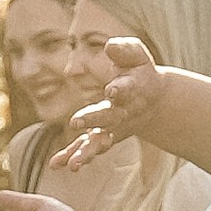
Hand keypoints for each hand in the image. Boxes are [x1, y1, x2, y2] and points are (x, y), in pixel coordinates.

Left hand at [58, 37, 161, 168]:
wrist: (154, 100)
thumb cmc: (140, 71)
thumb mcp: (137, 55)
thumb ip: (124, 50)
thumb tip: (109, 46)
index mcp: (133, 88)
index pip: (127, 88)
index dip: (121, 89)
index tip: (112, 90)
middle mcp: (124, 111)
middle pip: (110, 117)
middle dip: (94, 119)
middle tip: (75, 122)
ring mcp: (113, 128)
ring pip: (100, 141)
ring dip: (86, 152)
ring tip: (74, 164)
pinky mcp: (103, 136)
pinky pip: (87, 147)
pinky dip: (71, 156)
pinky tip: (56, 164)